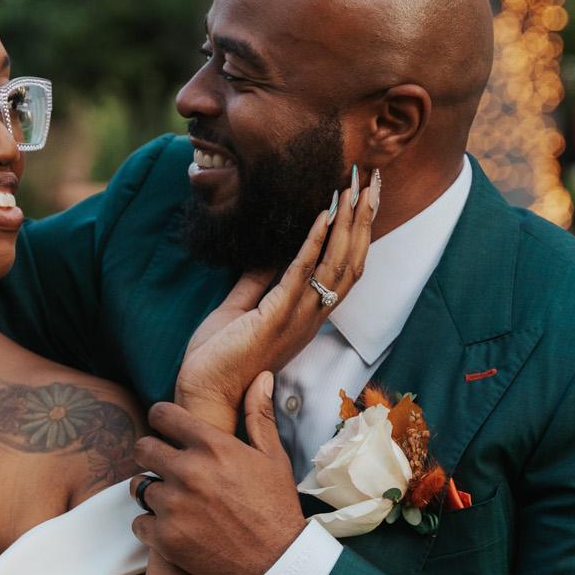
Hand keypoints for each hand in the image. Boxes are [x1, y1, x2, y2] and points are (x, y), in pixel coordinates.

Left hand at [129, 375, 304, 574]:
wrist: (276, 561)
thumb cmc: (276, 506)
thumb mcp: (273, 457)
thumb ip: (258, 415)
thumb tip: (262, 377)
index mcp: (212, 446)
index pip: (162, 415)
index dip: (161, 419)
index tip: (165, 430)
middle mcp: (187, 471)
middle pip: (142, 448)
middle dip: (151, 455)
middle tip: (165, 467)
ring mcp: (173, 506)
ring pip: (138, 487)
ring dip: (151, 492)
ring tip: (171, 500)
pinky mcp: (165, 538)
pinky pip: (139, 523)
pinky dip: (151, 527)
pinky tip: (172, 527)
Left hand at [174, 165, 378, 429]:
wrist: (203, 394)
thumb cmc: (218, 359)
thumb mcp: (238, 309)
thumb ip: (256, 283)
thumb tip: (265, 256)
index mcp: (305, 315)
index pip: (343, 268)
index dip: (357, 233)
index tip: (363, 198)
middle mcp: (310, 317)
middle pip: (351, 262)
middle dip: (363, 220)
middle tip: (372, 181)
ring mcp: (297, 319)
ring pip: (336, 266)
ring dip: (348, 225)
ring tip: (355, 189)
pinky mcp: (275, 320)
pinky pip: (301, 275)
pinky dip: (314, 244)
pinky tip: (322, 216)